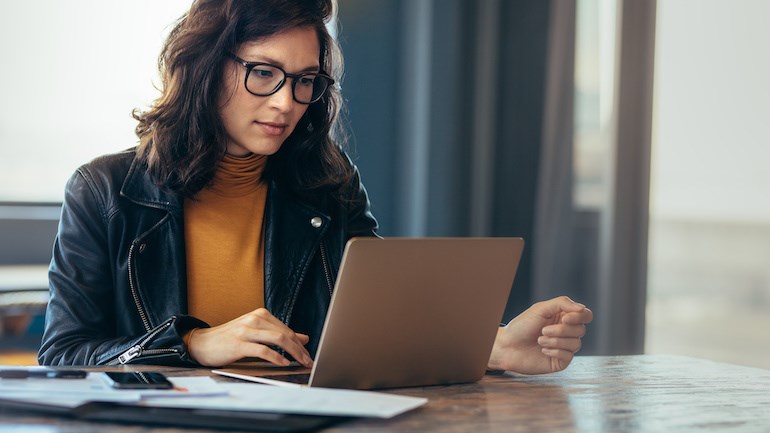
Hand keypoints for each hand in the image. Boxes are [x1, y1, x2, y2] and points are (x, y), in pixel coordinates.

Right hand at [187, 308, 312, 367]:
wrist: (202, 343)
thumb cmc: (229, 339)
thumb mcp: (256, 333)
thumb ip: (278, 334)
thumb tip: (304, 338)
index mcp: (260, 315)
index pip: (287, 329)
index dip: (300, 343)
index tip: (308, 355)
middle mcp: (255, 319)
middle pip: (285, 334)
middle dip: (300, 349)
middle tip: (308, 361)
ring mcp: (246, 330)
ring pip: (278, 339)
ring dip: (293, 353)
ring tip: (300, 362)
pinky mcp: (239, 344)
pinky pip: (263, 350)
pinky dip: (276, 357)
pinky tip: (283, 363)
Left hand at [487, 296, 592, 373]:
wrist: (507, 346)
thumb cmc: (522, 326)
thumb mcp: (541, 309)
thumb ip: (562, 303)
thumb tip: (582, 308)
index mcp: (564, 317)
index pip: (586, 315)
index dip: (579, 317)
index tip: (564, 318)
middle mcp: (567, 332)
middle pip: (581, 330)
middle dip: (561, 330)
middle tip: (543, 330)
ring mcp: (565, 347)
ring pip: (576, 343)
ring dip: (555, 341)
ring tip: (539, 340)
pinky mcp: (560, 361)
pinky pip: (568, 356)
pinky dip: (554, 351)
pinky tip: (542, 350)